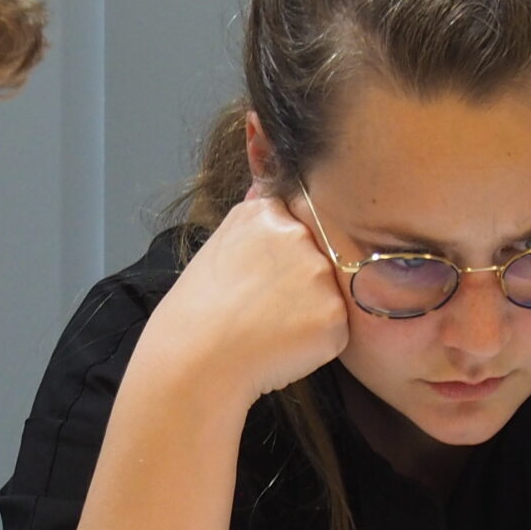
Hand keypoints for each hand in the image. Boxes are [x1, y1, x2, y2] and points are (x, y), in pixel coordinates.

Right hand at [135, 189, 349, 407]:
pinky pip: (336, 328)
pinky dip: (316, 342)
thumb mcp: (219, 245)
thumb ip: (256, 217)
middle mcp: (297, 235)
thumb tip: (267, 167)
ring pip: (330, 293)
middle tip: (262, 309)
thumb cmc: (197, 311)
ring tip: (268, 328)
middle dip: (299, 283)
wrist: (194, 362)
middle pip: (318, 257)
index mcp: (265, 214)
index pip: (296, 222)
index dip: (282, 256)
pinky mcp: (334, 315)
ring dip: (310, 312)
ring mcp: (319, 275)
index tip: (261, 279)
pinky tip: (281, 346)